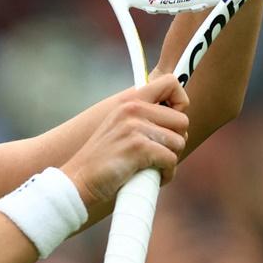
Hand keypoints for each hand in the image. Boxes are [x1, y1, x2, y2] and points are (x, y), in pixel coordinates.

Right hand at [61, 74, 188, 206]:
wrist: (80, 179)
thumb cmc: (105, 158)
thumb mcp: (121, 127)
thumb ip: (144, 118)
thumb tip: (179, 120)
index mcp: (130, 100)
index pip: (171, 82)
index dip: (180, 102)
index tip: (173, 122)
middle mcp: (133, 108)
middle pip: (182, 120)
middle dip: (176, 141)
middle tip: (161, 153)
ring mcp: (135, 127)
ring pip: (179, 142)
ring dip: (171, 160)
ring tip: (154, 167)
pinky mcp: (138, 147)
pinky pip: (171, 160)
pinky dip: (166, 174)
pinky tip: (153, 177)